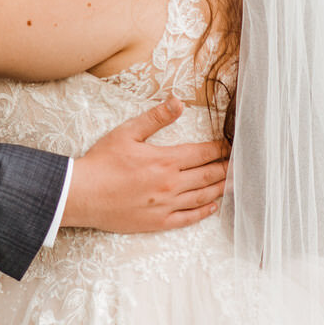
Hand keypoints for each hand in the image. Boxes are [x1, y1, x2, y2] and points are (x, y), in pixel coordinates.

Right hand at [65, 97, 227, 233]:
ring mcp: (166, 205)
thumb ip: (156, 118)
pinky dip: (203, 212)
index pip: (203, 153)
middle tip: (240, 164)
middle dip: (226, 168)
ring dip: (221, 188)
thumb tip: (178, 102)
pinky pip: (188, 218)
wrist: (83, 194)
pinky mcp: (158, 221)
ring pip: (202, 196)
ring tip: (234, 182)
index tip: (231, 145)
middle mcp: (171, 184)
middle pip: (208, 175)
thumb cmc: (102, 162)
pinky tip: (212, 206)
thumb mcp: (127, 132)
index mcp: (165, 160)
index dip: (220, 148)